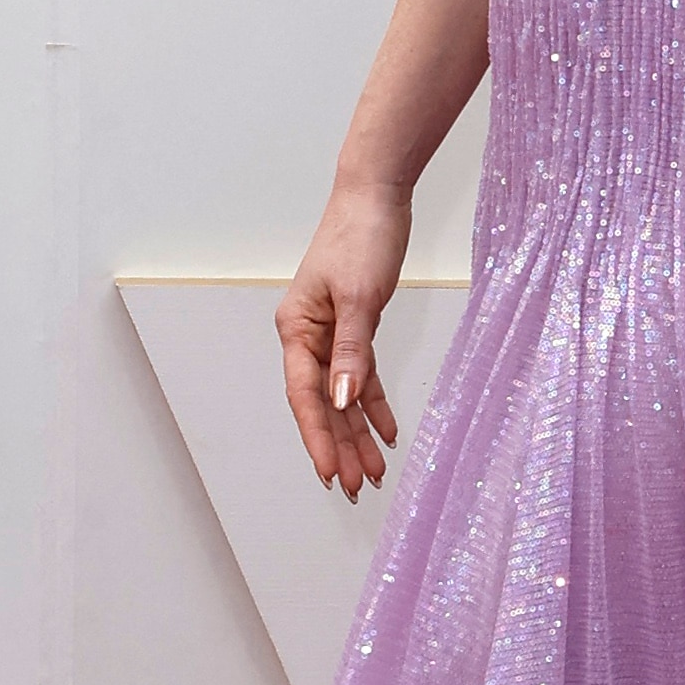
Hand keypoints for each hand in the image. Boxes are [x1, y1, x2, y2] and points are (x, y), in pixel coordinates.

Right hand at [277, 185, 408, 496]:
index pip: (305, 396)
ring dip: (358, 434)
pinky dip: (374, 405)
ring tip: (374, 472)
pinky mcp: (355, 327)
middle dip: (340, 447)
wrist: (376, 196)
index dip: (317, 439)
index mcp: (297, 330)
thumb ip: (352, 351)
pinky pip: (361, 376)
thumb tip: (341, 400)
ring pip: (343, 396)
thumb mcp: (359, 297)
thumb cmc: (361, 236)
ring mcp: (330, 334)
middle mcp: (308, 337)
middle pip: (322, 404)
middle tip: (355, 488)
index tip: (330, 474)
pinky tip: (387, 433)